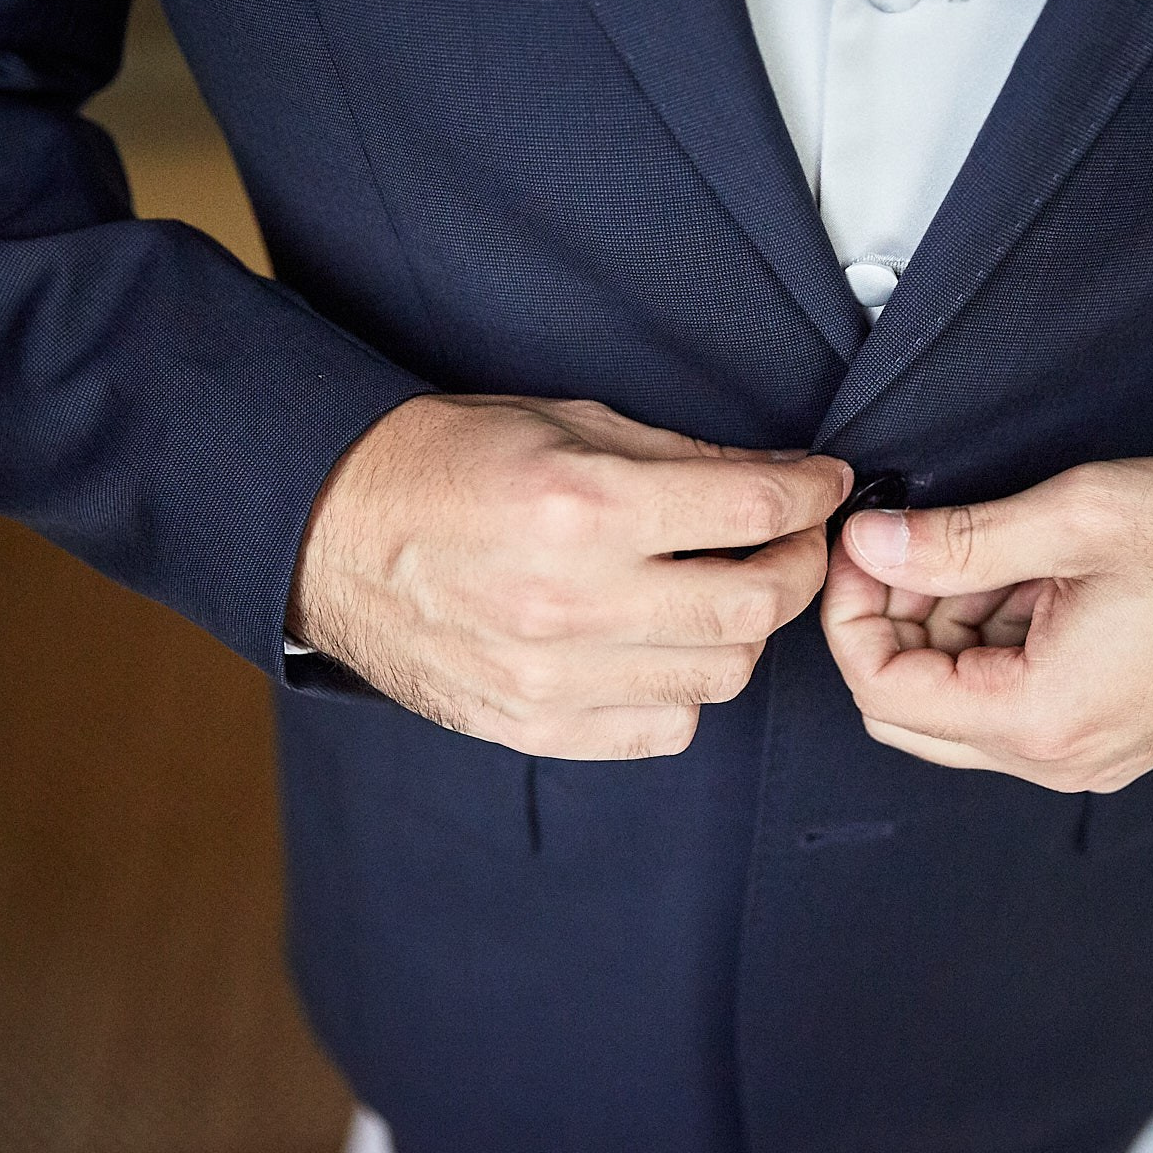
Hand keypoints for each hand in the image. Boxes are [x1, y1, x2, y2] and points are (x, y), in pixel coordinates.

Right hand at [289, 394, 851, 757]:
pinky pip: (662, 729)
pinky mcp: (534, 726)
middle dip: (799, 567)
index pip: (749, 512)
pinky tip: (668, 646)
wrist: (330, 533)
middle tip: (795, 543)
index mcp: (582, 506)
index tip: (823, 486)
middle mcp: (573, 600)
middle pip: (753, 607)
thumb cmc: (443, 464)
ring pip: (719, 675)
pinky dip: (687, 690)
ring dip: (745, 630)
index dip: (809, 495)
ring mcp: (553, 677)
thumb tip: (775, 481)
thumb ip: (679, 458)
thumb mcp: (565, 422)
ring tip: (729, 590)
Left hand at [821, 457, 1152, 790]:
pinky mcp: (1110, 736)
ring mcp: (1086, 755)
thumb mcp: (1080, 517)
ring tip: (980, 545)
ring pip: (958, 706)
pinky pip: (1012, 703)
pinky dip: (991, 642)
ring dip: (943, 628)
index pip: (884, 691)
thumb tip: (866, 542)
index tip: (857, 542)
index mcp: (1042, 717)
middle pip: (910, 711)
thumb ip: (959, 538)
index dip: (847, 613)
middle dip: (888, 622)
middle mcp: (1057, 759)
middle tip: (907, 540)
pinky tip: (1021, 576)